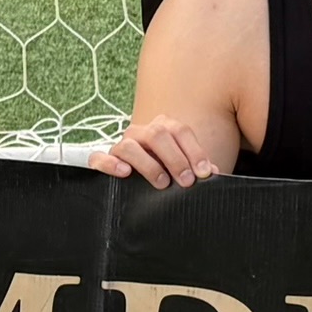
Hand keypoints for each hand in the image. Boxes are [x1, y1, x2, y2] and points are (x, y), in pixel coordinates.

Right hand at [89, 113, 237, 189]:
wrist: (138, 183)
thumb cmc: (167, 174)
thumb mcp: (183, 170)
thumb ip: (196, 169)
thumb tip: (212, 172)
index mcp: (164, 128)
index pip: (180, 131)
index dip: (195, 151)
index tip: (205, 173)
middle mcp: (142, 132)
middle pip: (158, 134)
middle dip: (175, 159)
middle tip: (186, 181)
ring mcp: (122, 145)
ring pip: (130, 145)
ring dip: (148, 164)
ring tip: (161, 183)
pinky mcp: (105, 160)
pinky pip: (100, 157)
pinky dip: (110, 163)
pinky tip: (124, 173)